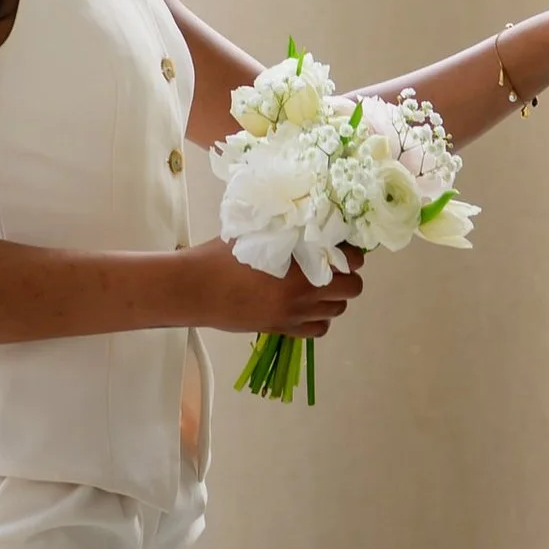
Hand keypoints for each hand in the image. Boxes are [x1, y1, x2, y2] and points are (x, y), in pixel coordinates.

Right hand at [184, 242, 365, 338]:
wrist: (196, 288)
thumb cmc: (222, 256)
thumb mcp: (257, 231)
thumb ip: (288, 229)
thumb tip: (311, 220)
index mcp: (300, 264)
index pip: (349, 259)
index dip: (350, 251)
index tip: (342, 244)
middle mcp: (303, 292)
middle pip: (352, 288)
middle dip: (347, 274)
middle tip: (332, 264)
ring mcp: (294, 314)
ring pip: (337, 309)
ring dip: (334, 296)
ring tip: (318, 283)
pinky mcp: (282, 329)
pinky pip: (318, 329)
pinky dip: (318, 317)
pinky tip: (305, 305)